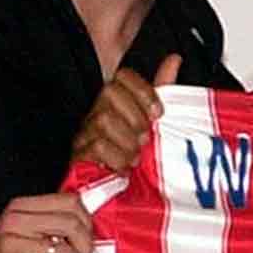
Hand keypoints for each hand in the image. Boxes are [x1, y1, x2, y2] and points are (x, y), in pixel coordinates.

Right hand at [0, 192, 92, 252]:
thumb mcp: (23, 234)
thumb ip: (49, 225)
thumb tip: (89, 227)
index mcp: (21, 207)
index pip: (70, 201)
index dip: (86, 222)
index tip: (84, 241)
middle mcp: (15, 220)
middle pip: (72, 224)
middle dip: (85, 249)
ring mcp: (11, 243)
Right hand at [72, 54, 180, 172]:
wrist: (120, 193)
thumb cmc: (137, 155)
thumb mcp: (155, 123)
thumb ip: (163, 90)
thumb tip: (174, 59)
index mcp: (116, 102)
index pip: (123, 77)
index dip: (143, 91)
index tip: (159, 113)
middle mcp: (97, 112)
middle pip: (110, 93)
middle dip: (135, 118)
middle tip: (146, 139)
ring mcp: (84, 132)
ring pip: (103, 119)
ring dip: (127, 141)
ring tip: (136, 157)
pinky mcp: (78, 155)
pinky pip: (97, 146)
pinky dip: (117, 158)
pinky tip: (124, 169)